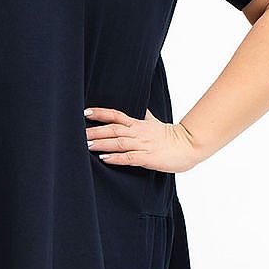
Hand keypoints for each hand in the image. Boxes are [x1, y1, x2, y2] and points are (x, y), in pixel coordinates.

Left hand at [83, 106, 202, 174]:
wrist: (189, 146)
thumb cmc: (172, 136)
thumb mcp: (156, 123)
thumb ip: (145, 117)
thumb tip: (141, 108)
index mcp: (139, 124)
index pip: (116, 115)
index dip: (101, 113)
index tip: (86, 112)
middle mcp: (138, 132)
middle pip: (113, 129)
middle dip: (95, 130)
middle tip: (79, 133)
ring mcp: (143, 145)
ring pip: (118, 142)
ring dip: (101, 143)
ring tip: (86, 145)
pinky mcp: (147, 158)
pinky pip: (129, 157)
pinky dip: (116, 158)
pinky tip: (104, 159)